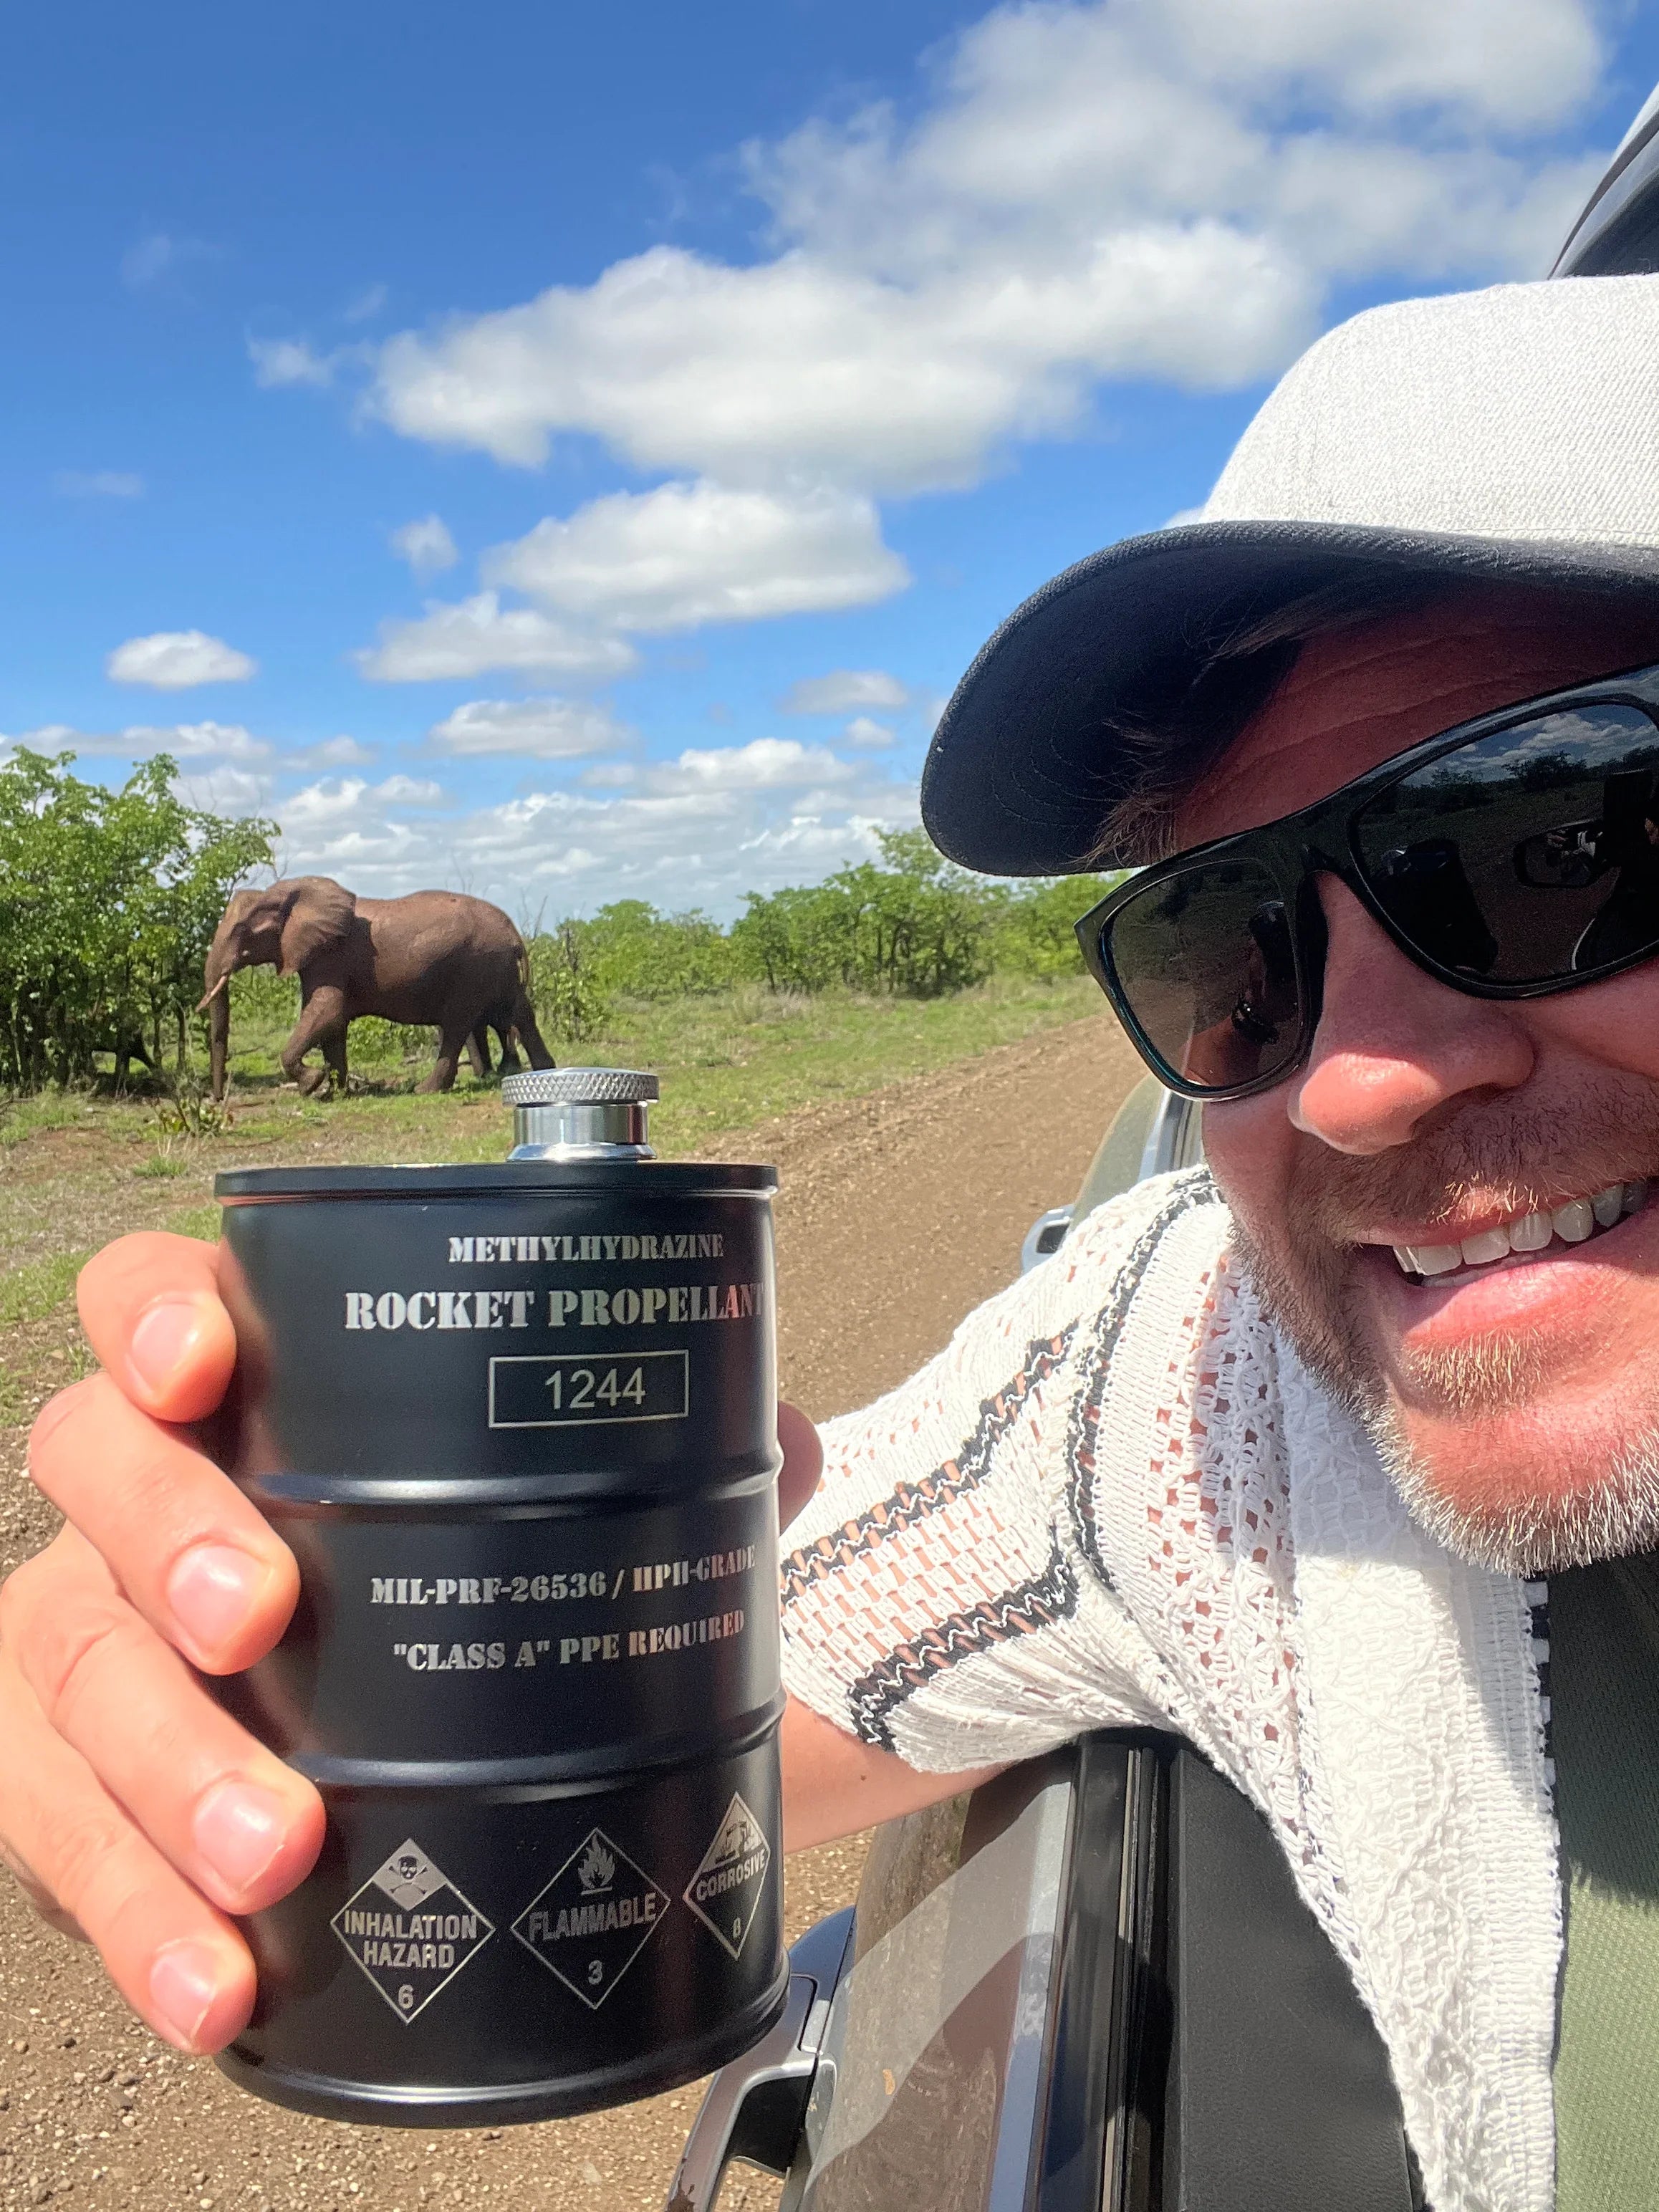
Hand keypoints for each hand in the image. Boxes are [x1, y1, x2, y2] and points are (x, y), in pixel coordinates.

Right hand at [0, 1230, 825, 2051]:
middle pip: (96, 1473)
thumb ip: (678, 1457)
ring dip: (157, 1763)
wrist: (429, 1731)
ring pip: (68, 1662)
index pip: (153, 1297)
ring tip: (273, 1847)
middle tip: (260, 1620)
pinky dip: (137, 1914)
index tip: (204, 1360)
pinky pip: (66, 1835)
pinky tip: (216, 1975)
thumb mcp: (567, 1500)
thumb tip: (781, 1443)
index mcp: (249, 1386)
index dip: (152, 1312)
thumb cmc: (473, 1572)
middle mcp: (144, 1494)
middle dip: (169, 1538)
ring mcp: (100, 1634)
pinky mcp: (82, 1784)